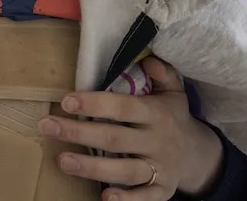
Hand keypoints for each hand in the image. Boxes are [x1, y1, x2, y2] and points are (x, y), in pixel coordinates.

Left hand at [37, 57, 224, 199]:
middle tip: (47, 126)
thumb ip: (162, 74)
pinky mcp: (162, 191)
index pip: (123, 108)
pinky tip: (105, 197)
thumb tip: (148, 58)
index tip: (66, 101)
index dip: (95, 104)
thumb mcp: (174, 92)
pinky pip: (145, 197)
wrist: (199, 155)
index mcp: (156, 114)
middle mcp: (157, 141)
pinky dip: (127, 200)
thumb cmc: (173, 117)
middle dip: (79, 133)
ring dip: (92, 167)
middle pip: (115, 139)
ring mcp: (160, 168)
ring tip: (62, 160)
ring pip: (125, 170)